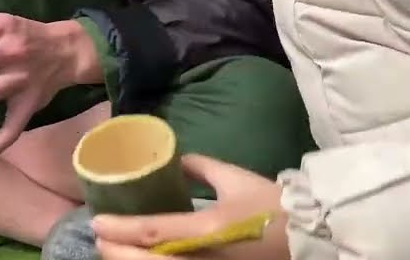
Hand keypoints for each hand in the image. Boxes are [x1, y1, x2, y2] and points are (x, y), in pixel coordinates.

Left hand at [91, 155, 290, 259]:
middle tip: (100, 239)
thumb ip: (200, 167)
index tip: (96, 222)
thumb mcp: (234, 178)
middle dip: (117, 254)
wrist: (313, 234)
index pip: (152, 232)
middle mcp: (205, 258)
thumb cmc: (275, 204)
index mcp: (208, 228)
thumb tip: (175, 159)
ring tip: (116, 251)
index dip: (119, 229)